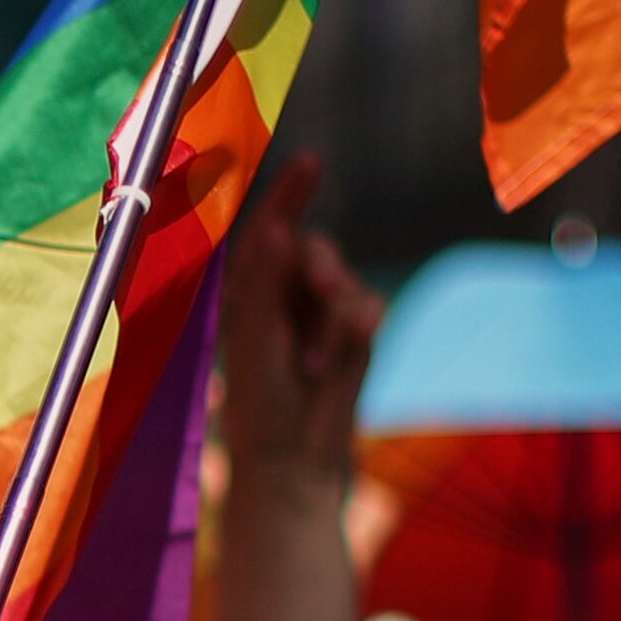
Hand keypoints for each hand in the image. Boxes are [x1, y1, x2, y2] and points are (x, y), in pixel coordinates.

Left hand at [213, 154, 381, 489]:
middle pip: (315, 250)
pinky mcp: (355, 334)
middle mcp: (286, 294)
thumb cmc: (258, 400)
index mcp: (250, 290)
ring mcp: (323, 313)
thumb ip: (263, 281)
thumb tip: (277, 228)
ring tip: (315, 364)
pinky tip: (342, 360)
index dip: (290, 195)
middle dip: (322, 267)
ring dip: (335, 318)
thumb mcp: (254, 336)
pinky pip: (369, 307)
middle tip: (323, 289)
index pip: (272, 229)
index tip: (312, 161)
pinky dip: (359, 329)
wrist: (294, 458)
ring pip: (345, 281)